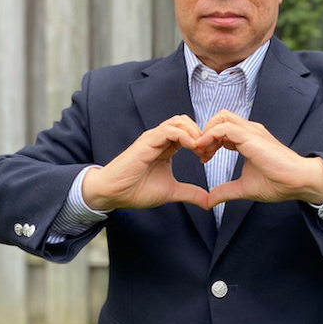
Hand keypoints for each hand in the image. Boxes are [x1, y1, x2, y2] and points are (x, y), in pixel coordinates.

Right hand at [82, 115, 209, 210]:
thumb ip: (190, 193)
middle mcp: (160, 139)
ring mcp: (153, 138)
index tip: (210, 155)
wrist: (113, 193)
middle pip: (186, 121)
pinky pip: (168, 130)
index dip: (202, 140)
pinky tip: (192, 147)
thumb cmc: (136, 190)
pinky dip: (183, 135)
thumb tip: (209, 201)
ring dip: (194, 132)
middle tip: (208, 150)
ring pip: (178, 121)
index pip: (188, 132)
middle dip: (201, 132)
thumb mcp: (171, 191)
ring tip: (201, 148)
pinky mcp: (147, 142)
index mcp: (166, 147)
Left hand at [195, 110, 322, 207]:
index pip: (222, 129)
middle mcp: (249, 131)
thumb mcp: (244, 188)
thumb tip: (209, 200)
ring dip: (206, 133)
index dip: (208, 141)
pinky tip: (206, 151)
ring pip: (221, 117)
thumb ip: (225, 191)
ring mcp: (251, 132)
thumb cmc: (278, 183)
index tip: (203, 158)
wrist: (299, 182)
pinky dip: (210, 136)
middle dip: (205, 132)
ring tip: (202, 153)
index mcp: (248, 139)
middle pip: (220, 117)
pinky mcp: (251, 137)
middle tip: (200, 153)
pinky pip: (224, 128)